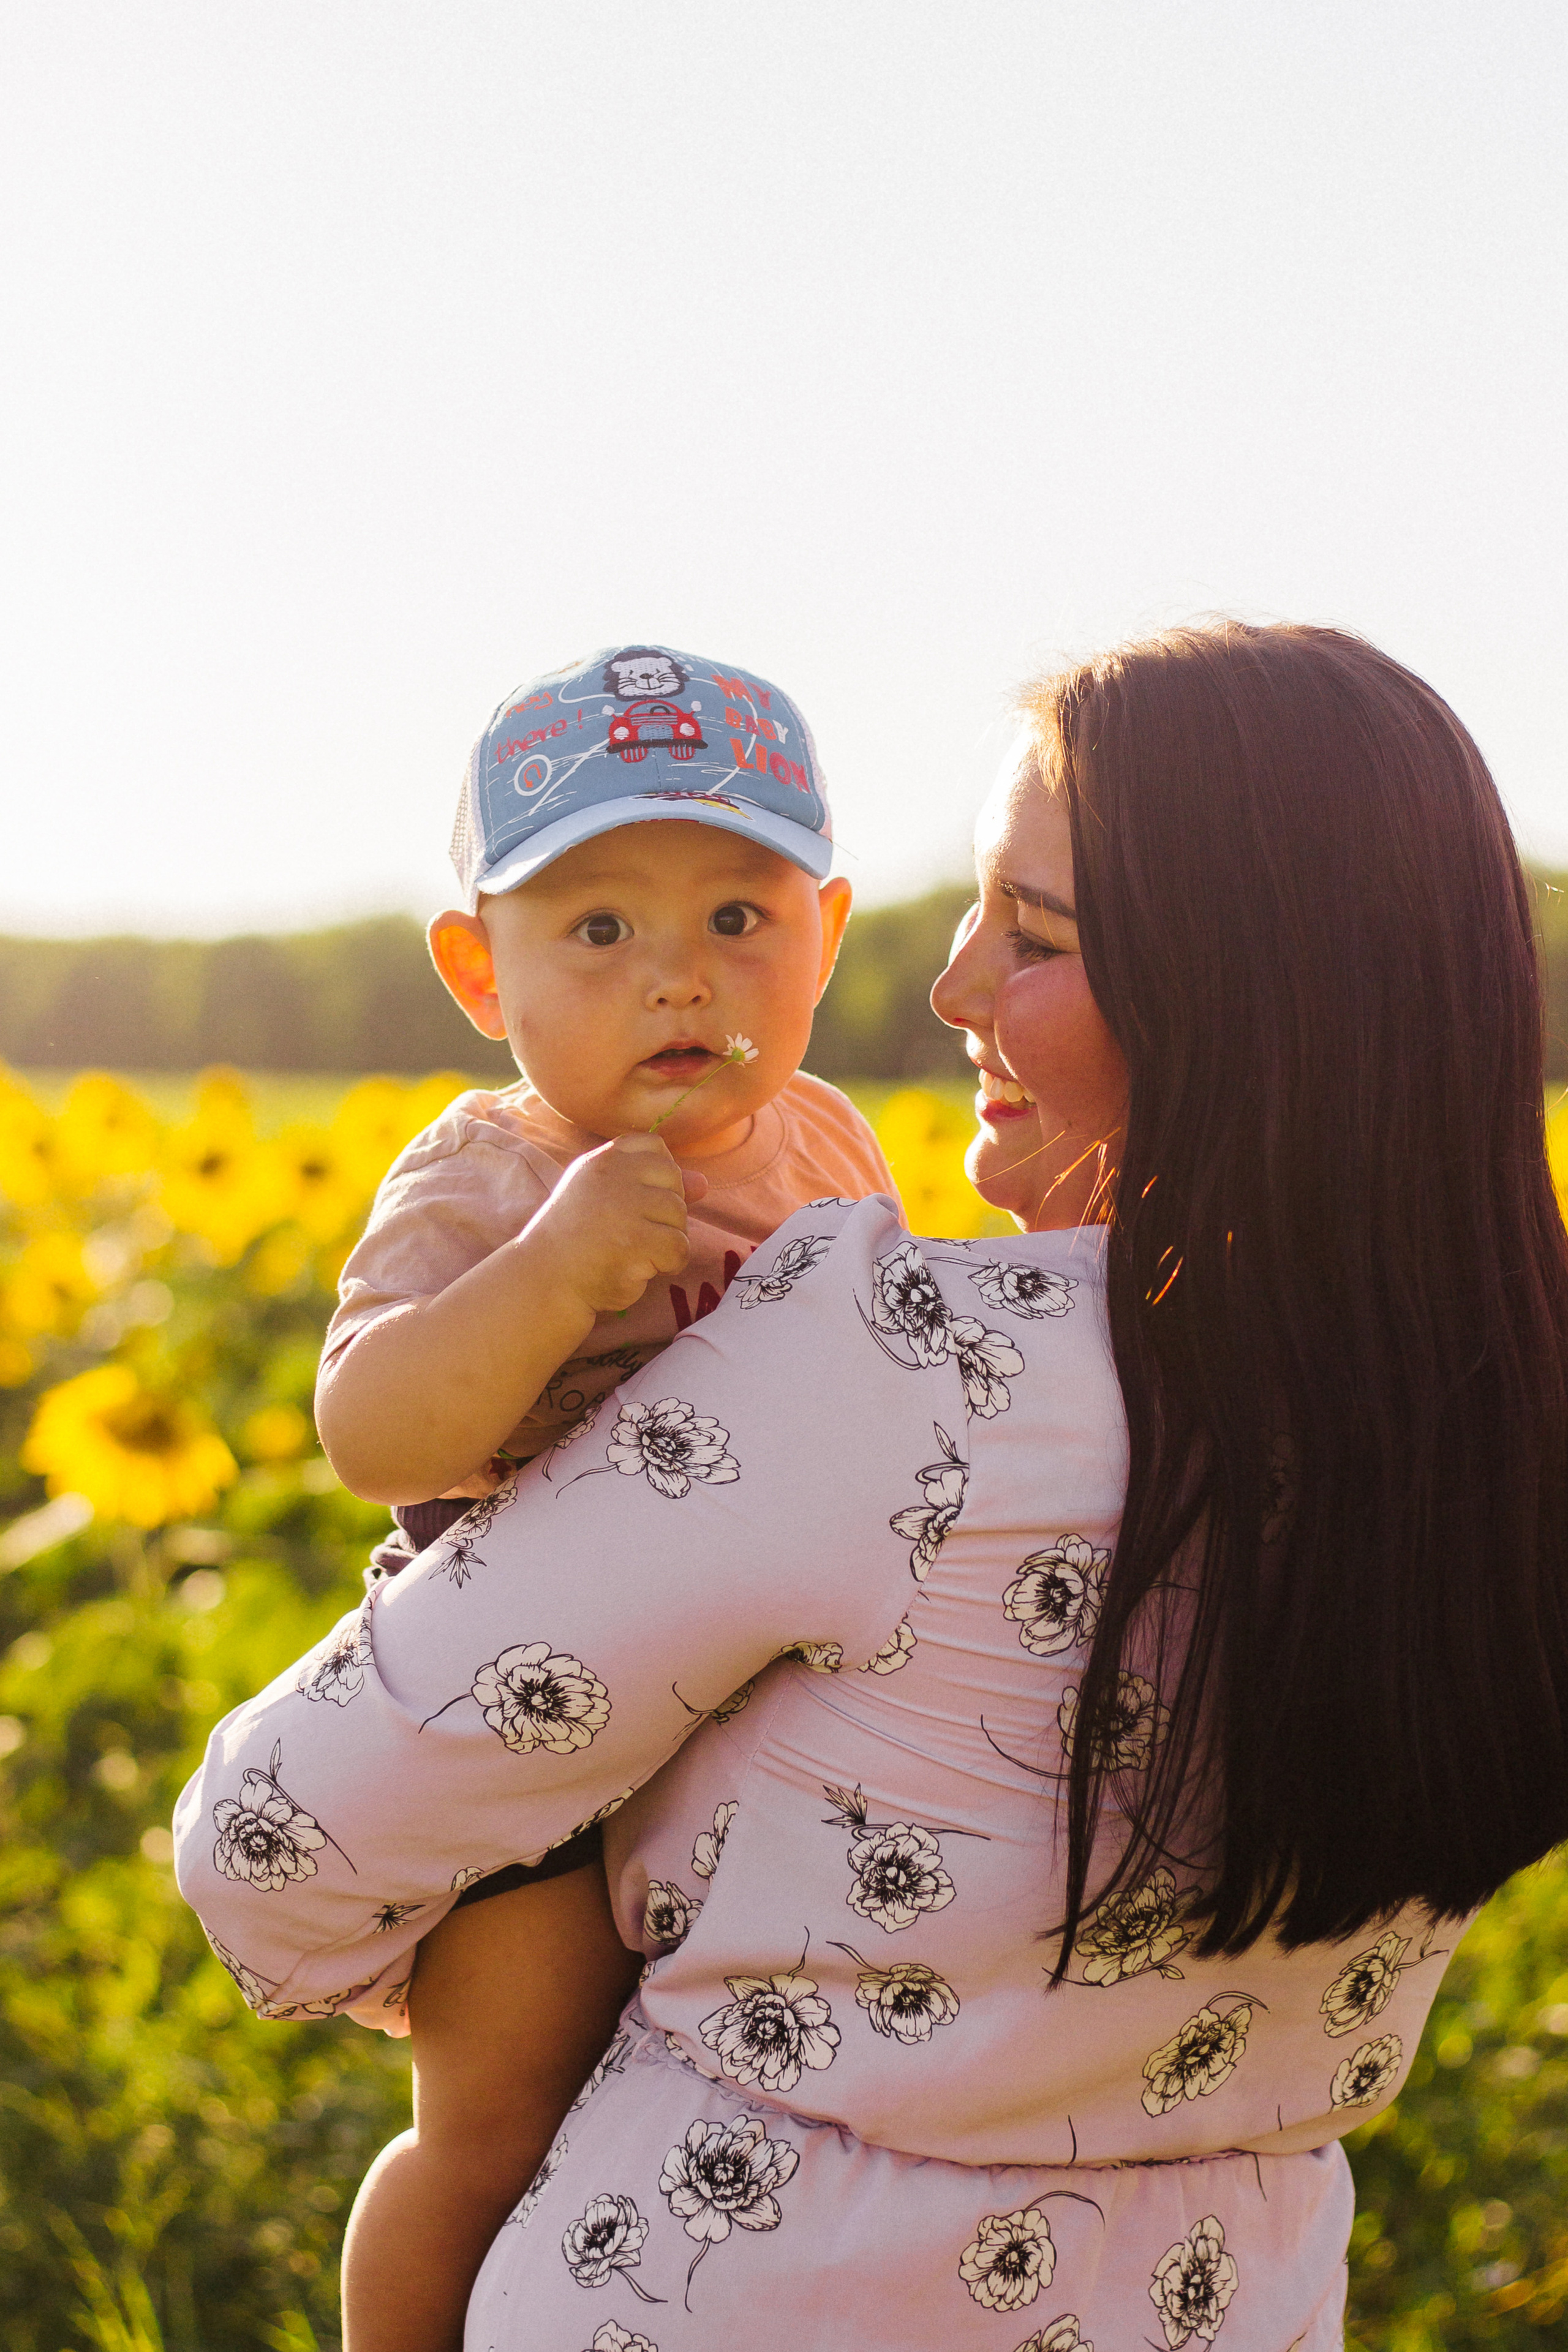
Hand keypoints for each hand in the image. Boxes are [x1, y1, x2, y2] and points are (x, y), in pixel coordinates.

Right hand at [528, 1132, 707, 1318]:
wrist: (546, 1278)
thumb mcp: (608, 1196)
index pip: (655, 1146)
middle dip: (665, 1212)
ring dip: (665, 1239)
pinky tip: (640, 1267)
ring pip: (679, 1217)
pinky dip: (667, 1264)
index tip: (637, 1200)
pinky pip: (679, 1248)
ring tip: (632, 1251)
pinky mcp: (635, 1241)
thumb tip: (704, 1183)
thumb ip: (653, 1183)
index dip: (659, 1175)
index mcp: (604, 1159)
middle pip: (674, 1182)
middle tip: (633, 1232)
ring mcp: (624, 1207)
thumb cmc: (579, 1237)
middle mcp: (613, 1175)